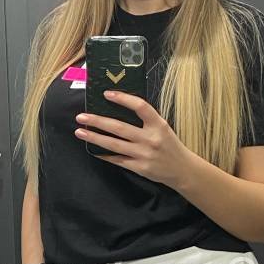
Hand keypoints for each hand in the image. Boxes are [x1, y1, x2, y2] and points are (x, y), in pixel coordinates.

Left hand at [75, 93, 196, 189]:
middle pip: (120, 128)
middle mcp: (151, 139)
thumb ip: (146, 120)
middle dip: (98, 121)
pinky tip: (93, 149)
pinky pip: (117, 160)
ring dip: (95, 137)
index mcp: (159, 125)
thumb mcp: (163, 128)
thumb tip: (119, 109)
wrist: (182, 170)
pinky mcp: (139, 168)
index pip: (140, 107)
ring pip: (114, 145)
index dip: (123, 99)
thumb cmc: (170, 145)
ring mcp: (144, 154)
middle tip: (81, 116)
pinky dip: (104, 154)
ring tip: (80, 132)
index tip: (107, 94)